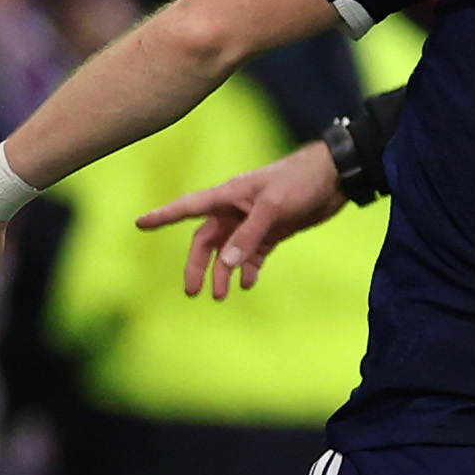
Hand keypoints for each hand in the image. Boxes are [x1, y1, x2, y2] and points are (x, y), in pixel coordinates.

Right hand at [138, 141, 345, 299]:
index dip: (162, 216)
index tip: (139, 224)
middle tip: (193, 292)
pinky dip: (248, 269)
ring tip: (223, 296)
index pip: (187, 207)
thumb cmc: (300, 181)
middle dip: (197, 266)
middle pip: (206, 241)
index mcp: (227, 195)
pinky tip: (248, 283)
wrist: (335, 177)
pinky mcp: (272, 232)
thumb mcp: (273, 206)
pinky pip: (252, 255)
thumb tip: (225, 263)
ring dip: (223, 273)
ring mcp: (252, 222)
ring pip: (228, 252)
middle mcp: (234, 210)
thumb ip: (249, 235)